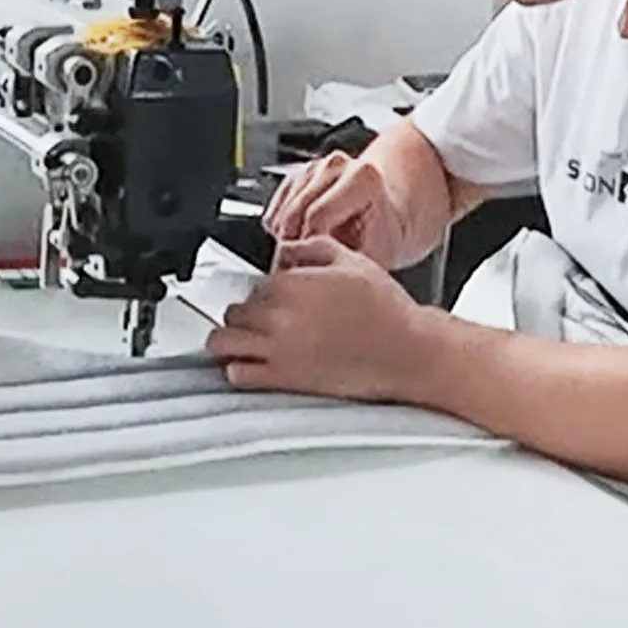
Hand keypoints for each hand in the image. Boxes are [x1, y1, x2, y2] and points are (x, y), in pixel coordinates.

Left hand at [207, 238, 438, 400]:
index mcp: (292, 283)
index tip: (274, 298)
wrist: (405, 350)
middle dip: (246, 315)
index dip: (263, 291)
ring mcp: (278, 349)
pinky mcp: (283, 379)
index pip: (253, 284)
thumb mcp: (351, 260)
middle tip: (262, 321)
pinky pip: (237, 375)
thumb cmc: (386, 309)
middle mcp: (279, 316)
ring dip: (229, 340)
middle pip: (234, 311)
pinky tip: (251, 365)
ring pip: (222, 341)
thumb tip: (284, 251)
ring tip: (242, 342)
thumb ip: (310, 248)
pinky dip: (237, 370)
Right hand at [263, 152, 413, 269]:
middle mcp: (336, 165)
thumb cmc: (380, 237)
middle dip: (295, 249)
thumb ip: (348, 262)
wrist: (382, 216)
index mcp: (363, 177)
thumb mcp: (376, 255)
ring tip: (305, 260)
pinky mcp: (292, 178)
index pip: (317, 217)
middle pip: (294, 215)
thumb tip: (318, 276)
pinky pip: (272, 215)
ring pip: (280, 216)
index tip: (313, 269)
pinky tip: (301, 243)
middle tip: (303, 271)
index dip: (310, 249)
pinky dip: (280, 235)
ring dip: (286, 243)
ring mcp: (312, 169)